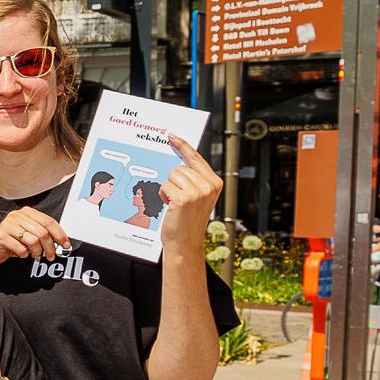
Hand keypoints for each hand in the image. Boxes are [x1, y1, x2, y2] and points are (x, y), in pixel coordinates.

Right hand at [0, 205, 67, 273]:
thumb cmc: (13, 241)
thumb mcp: (29, 233)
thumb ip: (43, 232)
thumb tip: (62, 240)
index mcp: (26, 212)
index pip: (49, 221)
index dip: (60, 234)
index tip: (65, 245)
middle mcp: (17, 216)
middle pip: (42, 232)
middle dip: (50, 247)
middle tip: (51, 256)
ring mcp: (7, 225)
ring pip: (33, 240)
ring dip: (37, 252)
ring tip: (34, 255)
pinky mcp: (1, 236)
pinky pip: (21, 249)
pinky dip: (24, 255)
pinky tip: (22, 254)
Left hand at [158, 135, 222, 250]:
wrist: (185, 243)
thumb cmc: (188, 221)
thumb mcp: (197, 197)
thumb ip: (194, 179)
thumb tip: (178, 162)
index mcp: (215, 182)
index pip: (196, 157)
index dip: (183, 146)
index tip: (172, 136)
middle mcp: (209, 186)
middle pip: (180, 166)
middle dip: (174, 180)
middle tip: (178, 198)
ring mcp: (198, 192)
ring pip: (172, 175)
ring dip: (169, 188)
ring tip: (175, 203)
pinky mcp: (184, 198)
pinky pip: (165, 186)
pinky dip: (164, 195)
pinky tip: (170, 206)